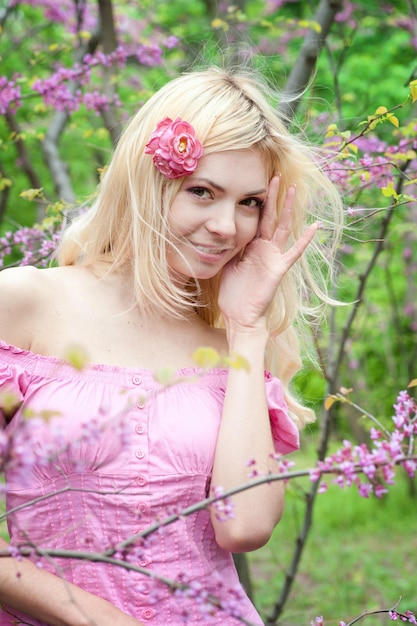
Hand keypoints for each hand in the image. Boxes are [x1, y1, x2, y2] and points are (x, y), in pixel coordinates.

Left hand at [218, 175, 317, 329]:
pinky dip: (304, 240)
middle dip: (272, 197)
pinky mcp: (278, 269)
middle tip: (275, 175)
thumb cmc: (232, 293)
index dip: (257, 202)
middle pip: (271, 217)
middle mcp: (265, 249)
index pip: (256, 219)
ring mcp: (273, 257)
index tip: (256, 182)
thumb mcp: (227, 263)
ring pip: (283, 228)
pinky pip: (293, 252)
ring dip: (288, 209)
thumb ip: (229, 247)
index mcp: (252, 246)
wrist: (240, 315)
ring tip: (293, 189)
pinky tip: (315, 227)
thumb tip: (220, 231)